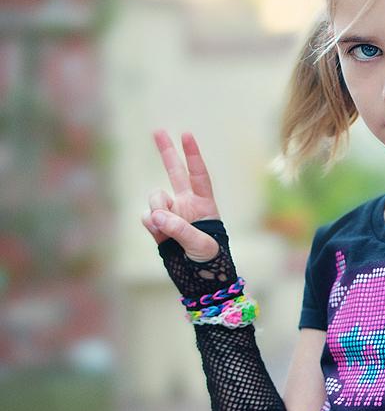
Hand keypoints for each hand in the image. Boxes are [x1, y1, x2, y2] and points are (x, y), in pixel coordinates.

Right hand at [141, 130, 221, 261]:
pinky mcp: (157, 226)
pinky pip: (147, 217)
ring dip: (159, 209)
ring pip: (155, 198)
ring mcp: (170, 214)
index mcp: (204, 204)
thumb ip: (179, 228)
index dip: (193, 155)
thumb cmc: (211, 260)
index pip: (198, 175)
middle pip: (175, 172)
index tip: (186, 134)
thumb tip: (155, 215)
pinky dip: (152, 224)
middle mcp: (186, 204)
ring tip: (168, 229)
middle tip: (157, 131)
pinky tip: (161, 235)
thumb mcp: (202, 244)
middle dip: (167, 152)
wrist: (200, 280)